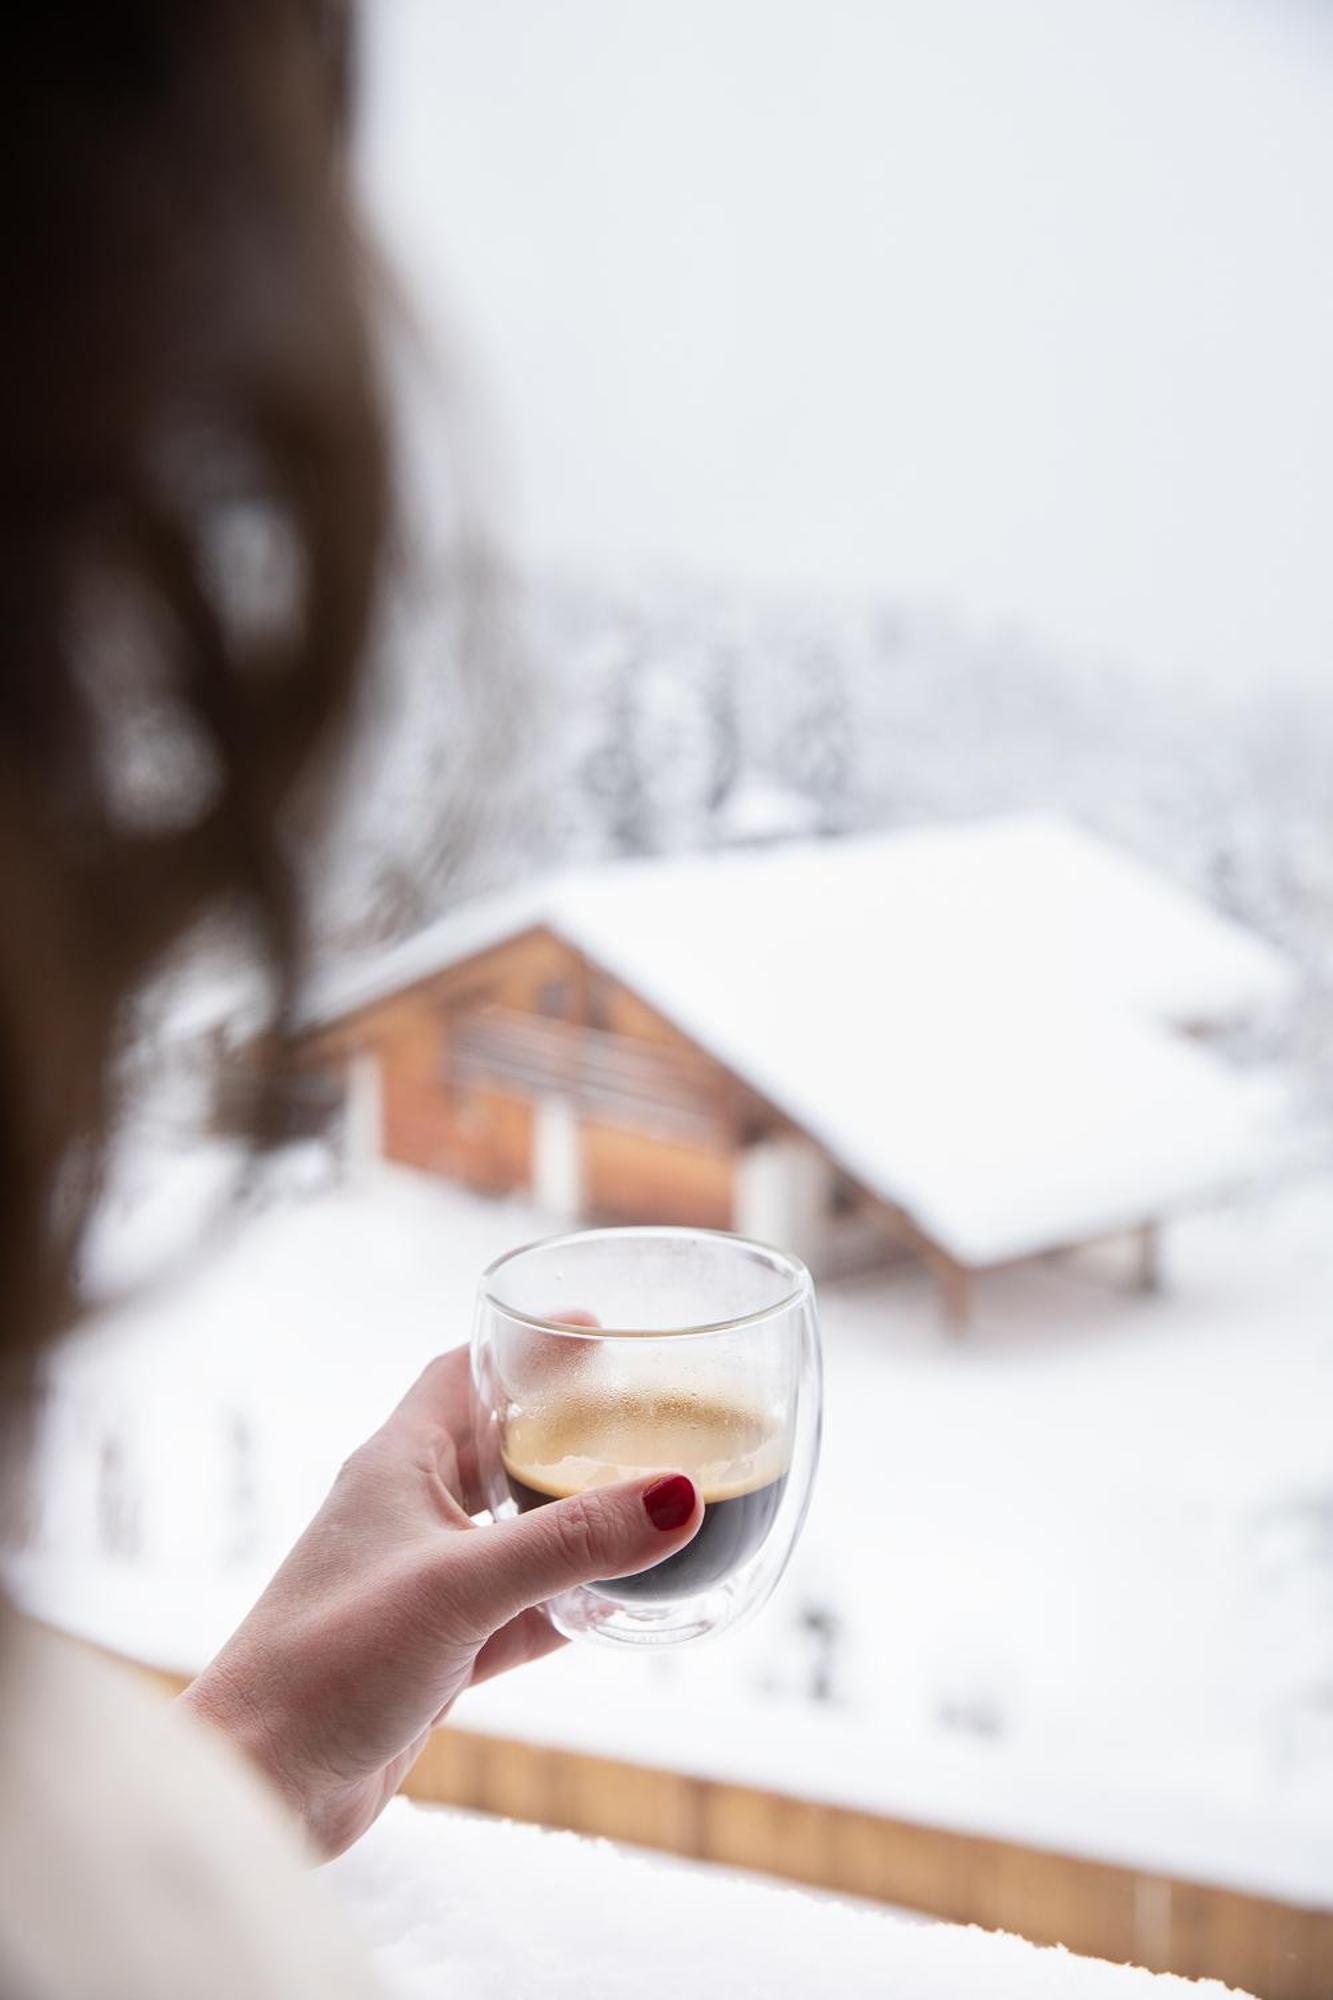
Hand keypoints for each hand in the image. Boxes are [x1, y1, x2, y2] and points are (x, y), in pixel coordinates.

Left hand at [180, 1346, 700, 1858]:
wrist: (262, 1784)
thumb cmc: (329, 1662)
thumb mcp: (462, 1587)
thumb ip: (572, 1542)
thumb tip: (680, 1497)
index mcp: (396, 1466)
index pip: (463, 1374)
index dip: (525, 1347)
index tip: (597, 1331)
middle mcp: (406, 1513)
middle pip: (495, 1446)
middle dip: (564, 1429)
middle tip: (643, 1417)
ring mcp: (420, 1584)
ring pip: (512, 1532)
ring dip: (571, 1519)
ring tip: (647, 1500)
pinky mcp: (433, 1652)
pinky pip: (517, 1611)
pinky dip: (566, 1604)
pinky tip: (618, 1605)